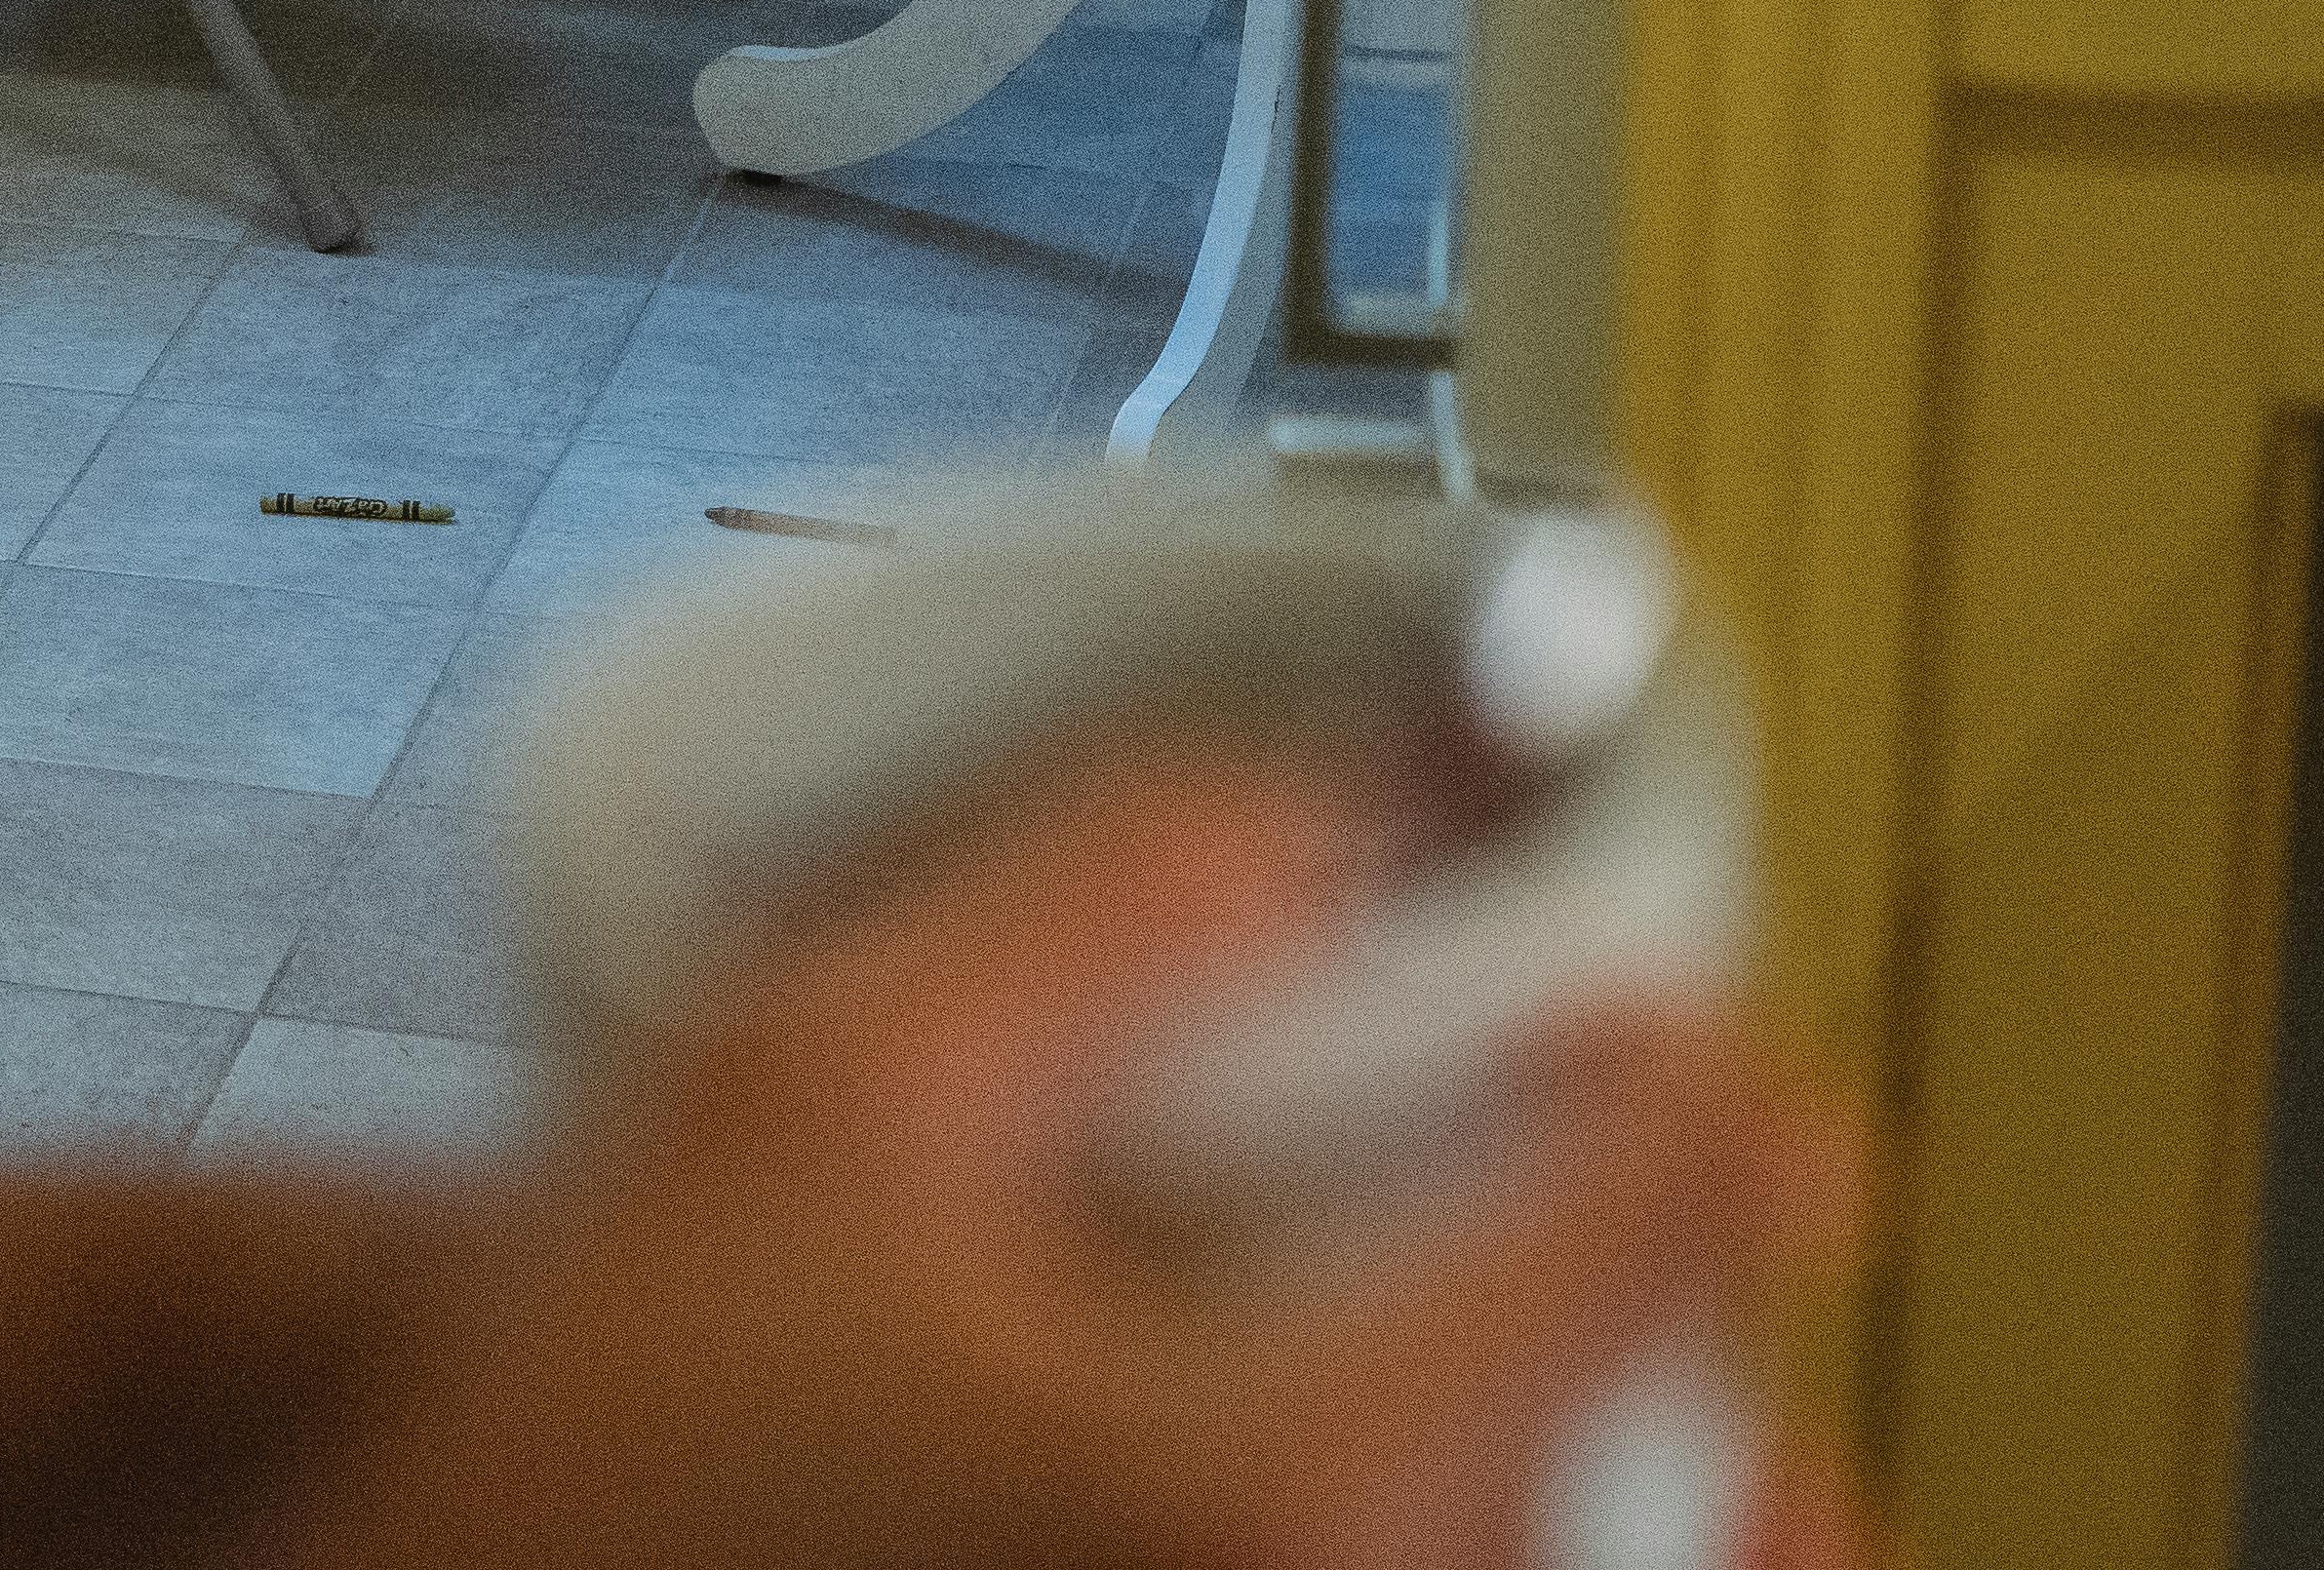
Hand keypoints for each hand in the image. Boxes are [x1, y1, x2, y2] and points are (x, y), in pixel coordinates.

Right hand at [249, 767, 1862, 1569]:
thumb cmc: (587, 1426)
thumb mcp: (812, 1083)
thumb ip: (1087, 909)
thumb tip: (1316, 825)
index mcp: (1266, 1481)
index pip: (1635, 1249)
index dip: (1702, 1115)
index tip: (1735, 1073)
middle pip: (1687, 1515)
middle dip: (1718, 1377)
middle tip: (1720, 1272)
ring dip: (1680, 1536)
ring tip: (1719, 1469)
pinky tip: (1485, 1548)